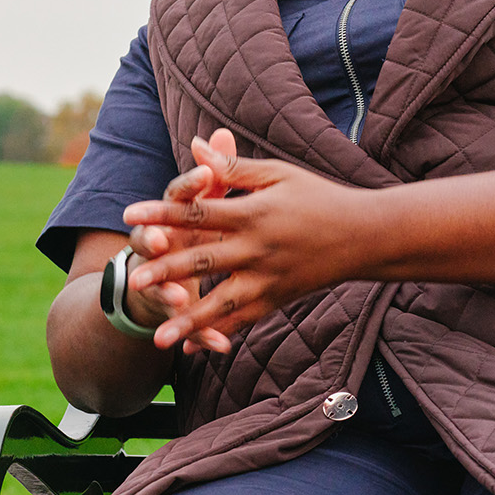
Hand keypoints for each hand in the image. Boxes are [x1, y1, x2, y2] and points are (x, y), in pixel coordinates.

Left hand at [122, 129, 362, 353]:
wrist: (366, 236)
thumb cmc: (318, 197)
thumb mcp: (277, 174)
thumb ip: (233, 168)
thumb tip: (194, 145)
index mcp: (254, 213)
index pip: (199, 212)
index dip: (161, 212)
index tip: (128, 214)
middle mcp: (258, 248)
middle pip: (205, 260)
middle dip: (167, 271)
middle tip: (132, 280)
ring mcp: (269, 279)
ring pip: (222, 304)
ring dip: (188, 320)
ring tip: (157, 339)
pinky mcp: (278, 299)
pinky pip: (243, 320)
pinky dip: (216, 334)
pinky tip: (190, 349)